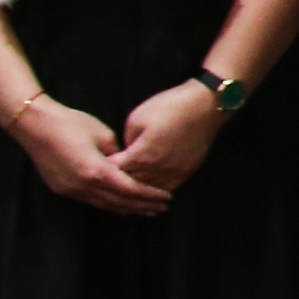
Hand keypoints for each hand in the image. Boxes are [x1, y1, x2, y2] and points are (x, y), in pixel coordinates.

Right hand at [7, 94, 168, 217]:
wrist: (34, 125)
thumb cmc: (71, 123)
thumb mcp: (103, 134)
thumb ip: (118, 154)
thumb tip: (127, 165)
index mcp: (97, 172)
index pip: (130, 190)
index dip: (150, 195)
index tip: (167, 197)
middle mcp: (84, 187)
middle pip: (119, 203)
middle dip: (142, 206)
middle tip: (161, 209)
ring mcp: (71, 190)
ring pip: (104, 205)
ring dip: (126, 209)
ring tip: (145, 211)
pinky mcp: (62, 189)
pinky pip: (91, 201)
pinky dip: (108, 204)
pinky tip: (119, 205)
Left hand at [113, 78, 223, 200]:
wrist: (205, 106)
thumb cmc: (169, 107)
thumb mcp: (137, 117)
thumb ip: (126, 139)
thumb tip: (126, 151)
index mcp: (141, 156)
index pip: (115, 171)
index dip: (102, 171)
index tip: (93, 170)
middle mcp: (157, 170)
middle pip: (131, 185)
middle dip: (117, 184)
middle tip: (104, 185)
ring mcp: (174, 173)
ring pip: (149, 191)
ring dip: (136, 192)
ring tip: (124, 192)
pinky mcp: (186, 172)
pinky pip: (167, 188)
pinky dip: (154, 190)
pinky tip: (148, 190)